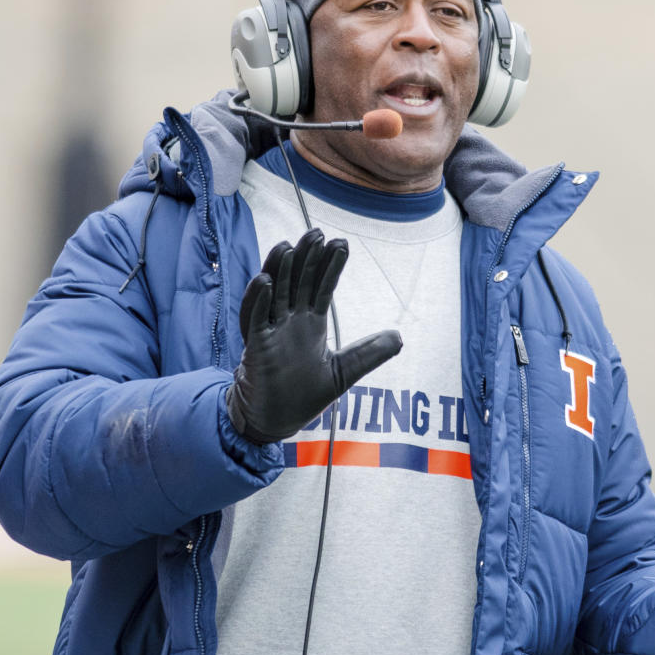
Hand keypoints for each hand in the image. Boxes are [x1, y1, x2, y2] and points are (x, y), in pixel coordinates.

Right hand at [226, 228, 402, 443]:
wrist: (276, 420)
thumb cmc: (304, 395)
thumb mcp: (344, 371)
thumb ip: (369, 353)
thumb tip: (400, 337)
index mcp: (310, 323)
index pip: (321, 287)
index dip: (330, 266)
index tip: (341, 244)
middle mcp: (289, 321)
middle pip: (297, 282)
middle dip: (307, 258)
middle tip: (317, 233)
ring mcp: (270, 331)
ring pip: (274, 293)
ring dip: (279, 269)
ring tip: (288, 245)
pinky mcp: (255, 347)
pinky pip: (254, 319)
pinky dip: (258, 300)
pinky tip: (265, 280)